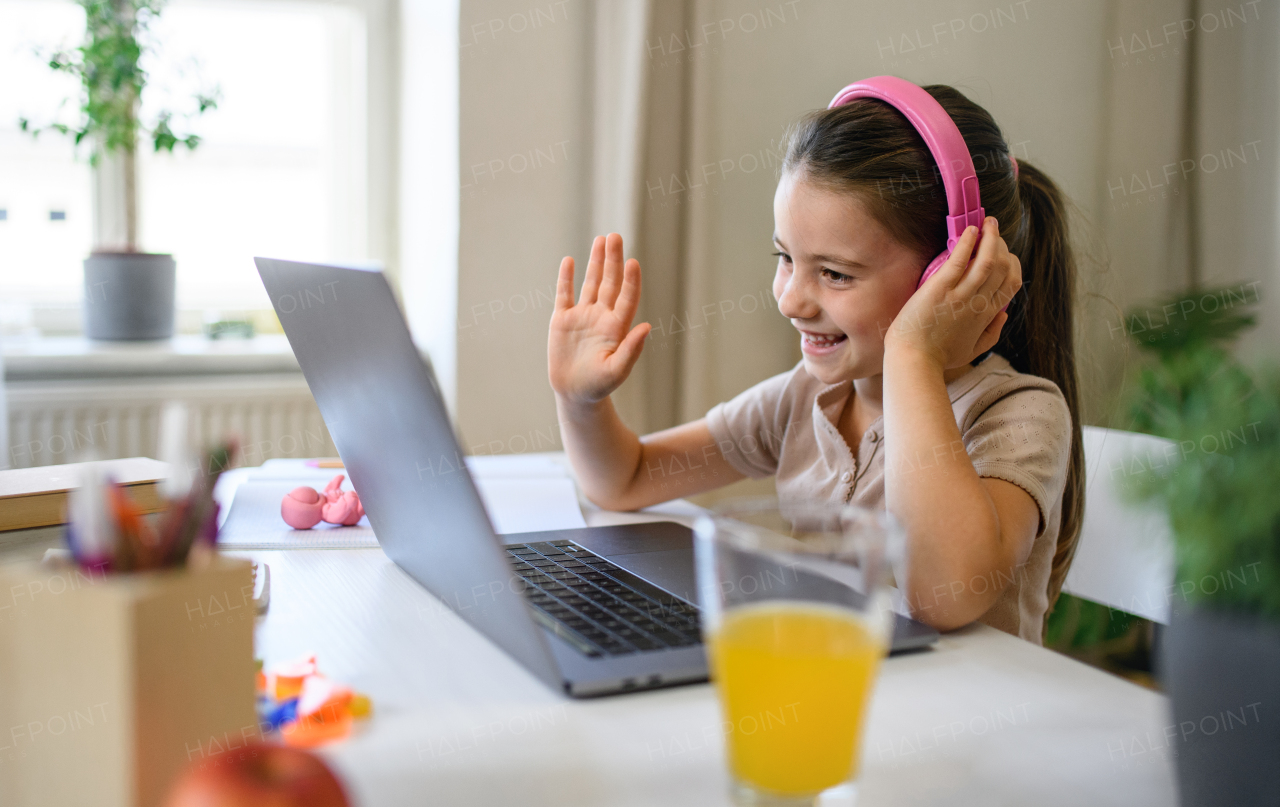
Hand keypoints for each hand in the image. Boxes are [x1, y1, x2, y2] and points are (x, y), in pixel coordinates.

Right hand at [548, 233, 650, 404]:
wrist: (574, 393)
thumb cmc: (599, 386)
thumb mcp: (617, 371)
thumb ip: (631, 349)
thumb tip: (646, 326)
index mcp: (617, 327)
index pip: (627, 297)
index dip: (630, 280)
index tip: (632, 262)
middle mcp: (601, 316)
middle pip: (610, 282)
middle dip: (613, 260)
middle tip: (616, 236)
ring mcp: (582, 316)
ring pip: (591, 282)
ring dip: (596, 262)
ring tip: (601, 239)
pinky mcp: (562, 320)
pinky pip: (565, 294)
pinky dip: (566, 278)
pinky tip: (569, 261)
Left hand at [884, 217, 1021, 370]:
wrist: (913, 361)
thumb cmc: (938, 357)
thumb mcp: (973, 350)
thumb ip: (992, 333)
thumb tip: (1004, 314)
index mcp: (987, 316)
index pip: (1010, 283)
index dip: (1012, 264)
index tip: (1006, 254)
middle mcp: (978, 303)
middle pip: (1002, 267)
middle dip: (1002, 245)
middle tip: (994, 232)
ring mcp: (960, 295)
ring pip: (987, 260)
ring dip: (991, 238)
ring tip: (989, 222)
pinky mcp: (940, 289)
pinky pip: (959, 260)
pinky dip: (968, 243)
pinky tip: (971, 230)